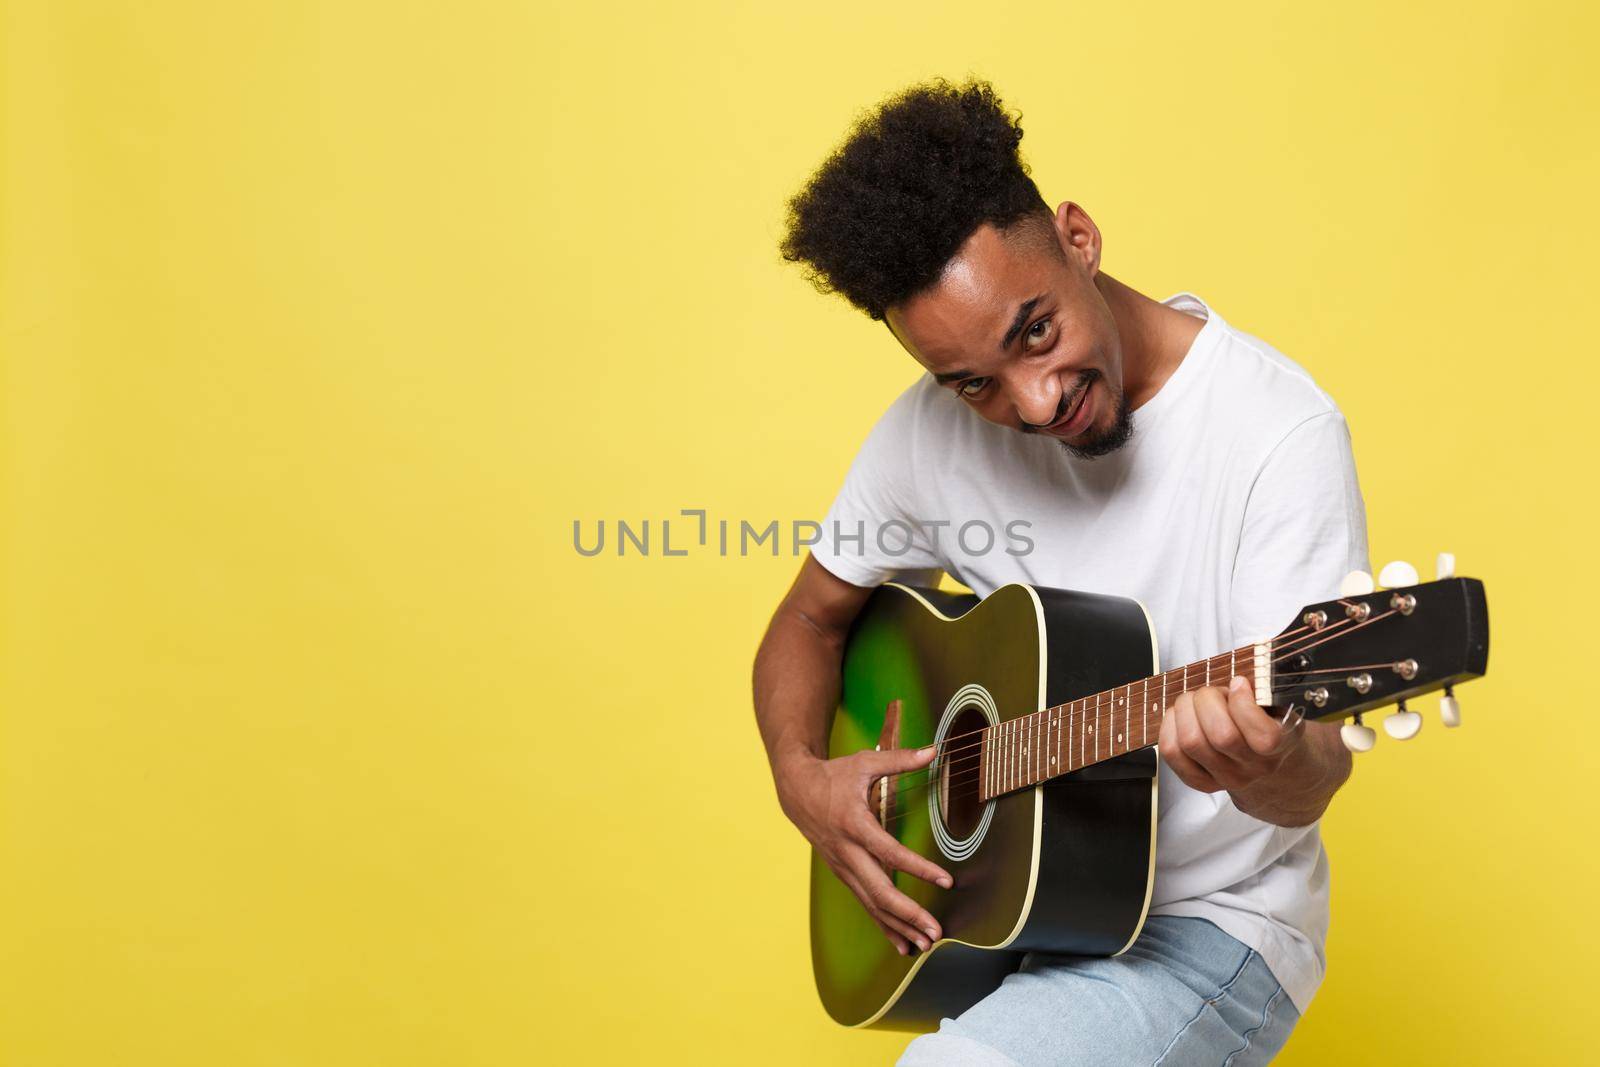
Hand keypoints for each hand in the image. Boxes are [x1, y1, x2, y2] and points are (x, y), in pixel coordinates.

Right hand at [776, 745, 953, 955]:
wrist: (795, 789)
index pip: (890, 853)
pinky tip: (901, 942)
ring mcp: (842, 867)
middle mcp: (847, 852)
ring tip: (924, 945)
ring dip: (898, 926)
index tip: (946, 880)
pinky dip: (883, 924)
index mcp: (854, 824)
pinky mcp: (842, 874)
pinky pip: (864, 903)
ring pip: (871, 904)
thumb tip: (934, 750)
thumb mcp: (864, 763)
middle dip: (908, 915)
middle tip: (935, 932)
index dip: (919, 868)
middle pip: (879, 891)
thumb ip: (900, 760)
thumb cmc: (833, 775)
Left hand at [1158, 675, 1302, 793]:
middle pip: (1221, 736)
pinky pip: (1171, 751)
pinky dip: (1170, 725)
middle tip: (1210, 693)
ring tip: (1194, 702)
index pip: (1264, 737)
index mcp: (1279, 747)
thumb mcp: (1275, 706)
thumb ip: (1260, 695)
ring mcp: (1224, 778)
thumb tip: (1237, 685)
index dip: (1243, 702)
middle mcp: (1253, 768)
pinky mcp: (1198, 781)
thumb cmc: (1265, 723)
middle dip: (1207, 700)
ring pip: (1191, 742)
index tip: (1238, 683)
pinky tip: (1181, 717)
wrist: (1263, 762)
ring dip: (1185, 710)